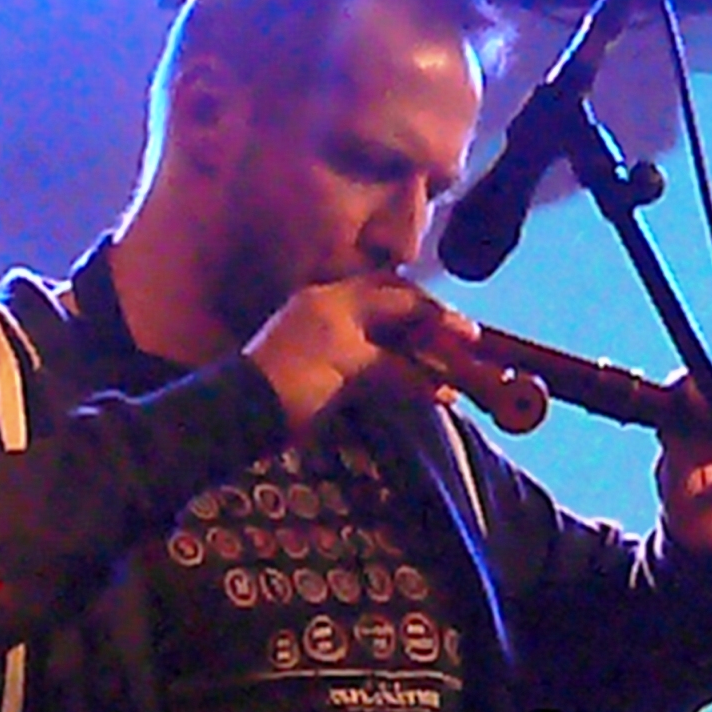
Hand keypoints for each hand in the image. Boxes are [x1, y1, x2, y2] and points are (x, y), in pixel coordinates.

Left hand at [245, 275, 465, 437]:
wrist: (241, 411)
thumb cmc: (296, 385)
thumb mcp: (352, 372)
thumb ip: (397, 370)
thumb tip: (442, 385)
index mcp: (338, 302)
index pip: (400, 299)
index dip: (438, 316)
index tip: (470, 335)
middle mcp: (330, 305)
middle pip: (389, 300)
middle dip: (425, 317)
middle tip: (456, 340)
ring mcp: (319, 327)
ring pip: (377, 322)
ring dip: (409, 338)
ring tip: (436, 361)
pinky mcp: (314, 354)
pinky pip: (362, 344)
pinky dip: (389, 357)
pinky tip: (404, 374)